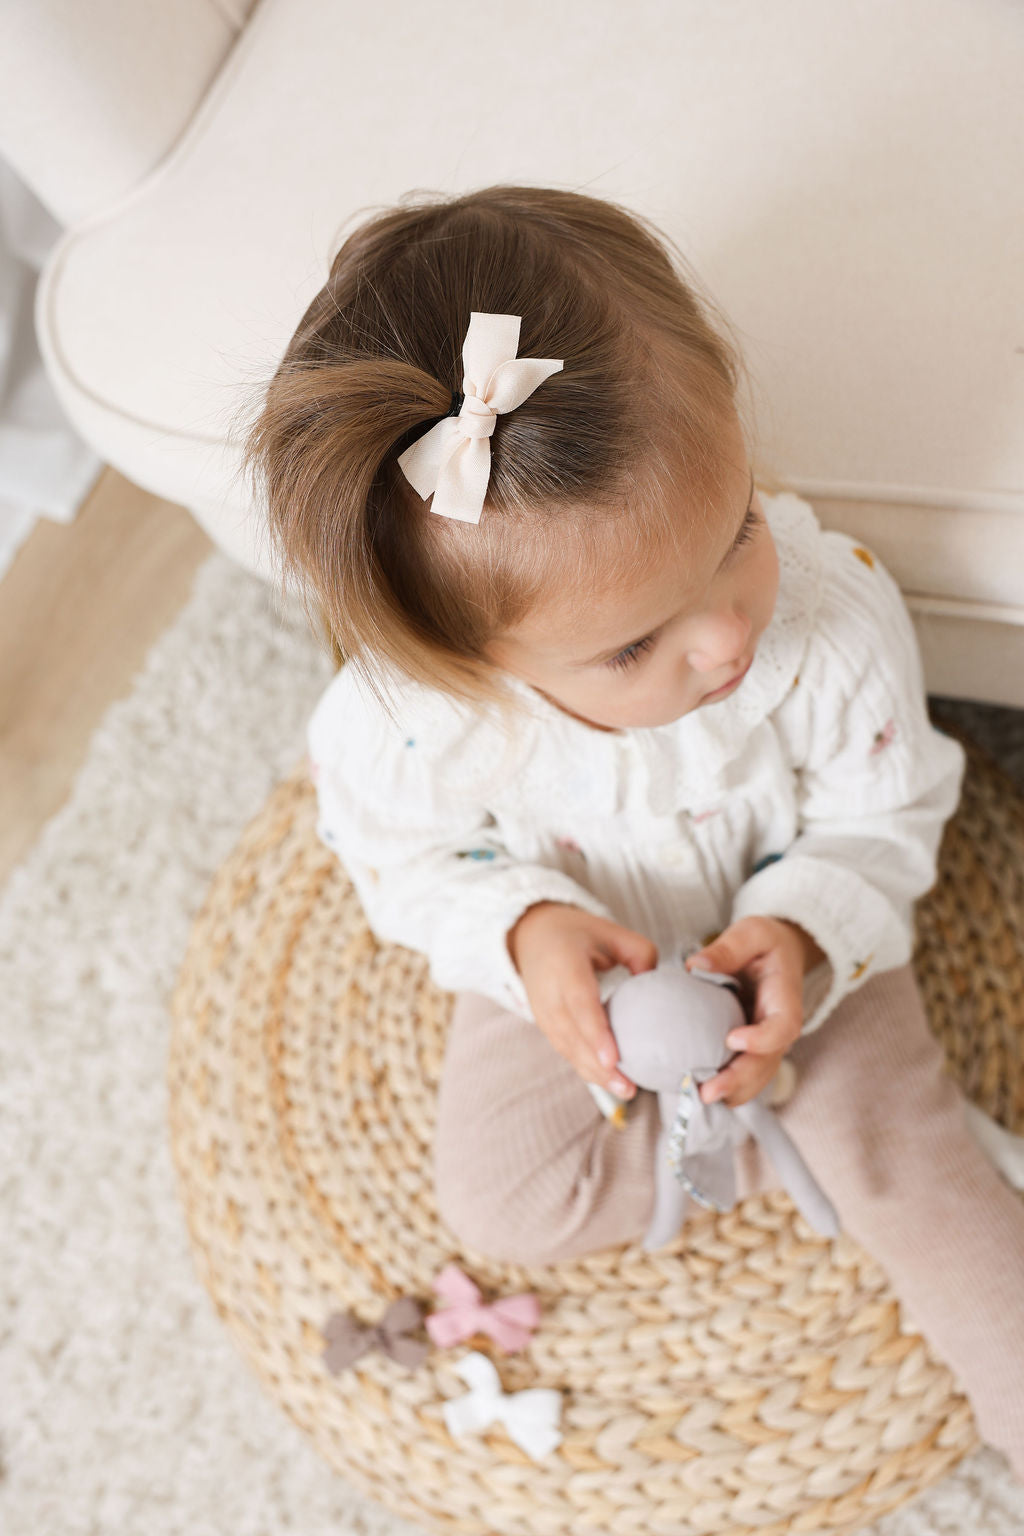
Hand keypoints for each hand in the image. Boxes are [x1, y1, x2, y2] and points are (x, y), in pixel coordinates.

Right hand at [507, 902, 657, 1099]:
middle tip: (629, 1087)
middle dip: (598, 1066)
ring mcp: (542, 1012)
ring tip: (625, 1090)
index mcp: (564, 965)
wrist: (531, 936)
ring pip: (567, 1049)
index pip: (579, 1004)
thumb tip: (656, 984)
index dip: (595, 1033)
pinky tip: (610, 1081)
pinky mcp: (545, 1025)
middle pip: (571, 1036)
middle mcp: (548, 993)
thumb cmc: (577, 933)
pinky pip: (565, 1050)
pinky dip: (586, 1068)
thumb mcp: (610, 930)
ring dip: (594, 1073)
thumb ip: (640, 952)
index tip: (614, 1059)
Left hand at [684, 916, 824, 1108]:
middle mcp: (780, 1027)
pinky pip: (746, 1074)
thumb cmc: (765, 942)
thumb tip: (695, 966)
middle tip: (708, 1092)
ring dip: (733, 1091)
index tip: (731, 1039)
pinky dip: (728, 1086)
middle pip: (768, 1062)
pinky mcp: (753, 1048)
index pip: (783, 1027)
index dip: (762, 1039)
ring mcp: (769, 1042)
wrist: (779, 953)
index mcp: (785, 998)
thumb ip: (728, 948)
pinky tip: (699, 1090)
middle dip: (739, 1080)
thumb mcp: (751, 932)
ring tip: (701, 1099)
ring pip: (758, 1076)